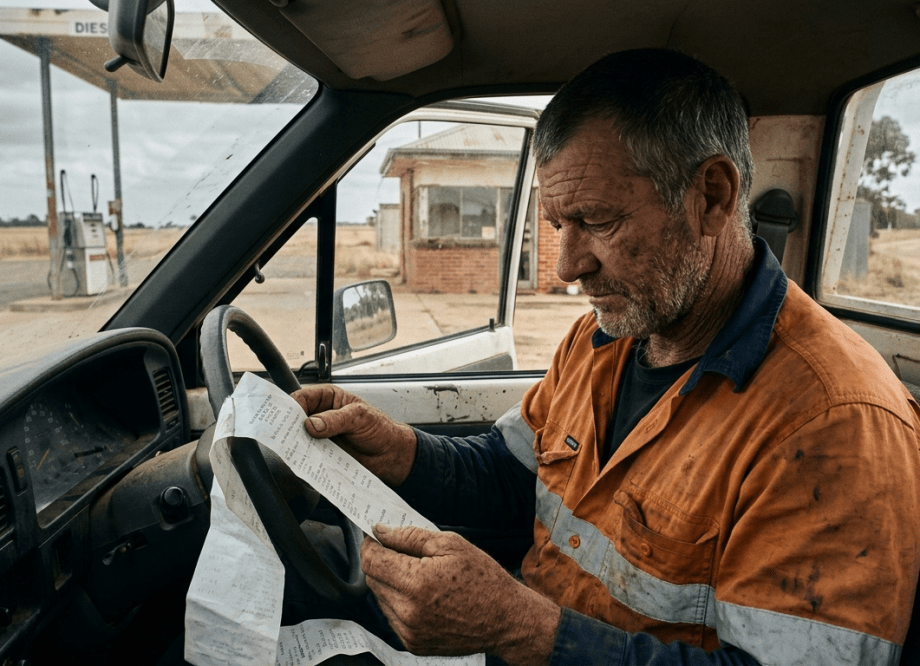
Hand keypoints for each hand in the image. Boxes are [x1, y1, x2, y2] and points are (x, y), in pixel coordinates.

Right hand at [291, 385, 416, 485]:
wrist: (390, 455)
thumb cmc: (379, 428)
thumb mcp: (360, 417)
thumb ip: (336, 420)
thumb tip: (312, 424)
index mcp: (327, 398)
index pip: (301, 398)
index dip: (291, 407)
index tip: (286, 419)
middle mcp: (319, 416)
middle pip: (294, 420)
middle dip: (289, 429)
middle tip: (289, 438)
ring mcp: (319, 437)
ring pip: (298, 441)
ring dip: (296, 447)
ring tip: (297, 454)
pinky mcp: (321, 455)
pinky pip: (307, 458)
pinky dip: (305, 462)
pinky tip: (307, 466)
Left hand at [361, 525, 559, 665]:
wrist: (505, 620)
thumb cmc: (483, 579)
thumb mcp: (451, 544)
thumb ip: (410, 536)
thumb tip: (381, 531)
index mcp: (416, 582)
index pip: (371, 560)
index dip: (371, 544)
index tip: (377, 536)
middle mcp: (407, 611)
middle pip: (372, 579)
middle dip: (382, 562)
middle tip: (405, 553)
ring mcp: (409, 631)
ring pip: (380, 598)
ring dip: (391, 583)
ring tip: (420, 576)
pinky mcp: (412, 644)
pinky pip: (392, 616)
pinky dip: (400, 603)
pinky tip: (424, 596)